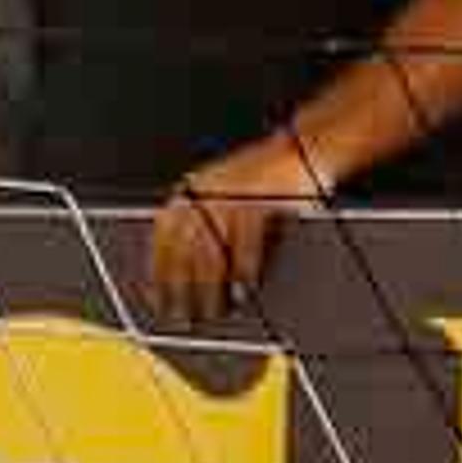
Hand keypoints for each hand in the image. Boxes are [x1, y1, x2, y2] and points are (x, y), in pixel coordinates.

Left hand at [149, 132, 329, 329]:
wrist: (305, 146)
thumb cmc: (267, 179)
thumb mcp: (225, 195)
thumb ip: (204, 224)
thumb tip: (184, 273)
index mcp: (192, 189)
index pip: (163, 237)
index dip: (158, 271)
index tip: (156, 298)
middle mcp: (206, 189)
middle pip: (183, 248)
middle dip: (180, 287)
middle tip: (181, 316)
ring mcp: (232, 193)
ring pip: (211, 250)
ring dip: (210, 286)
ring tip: (212, 312)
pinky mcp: (260, 198)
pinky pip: (246, 244)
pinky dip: (243, 271)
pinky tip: (242, 291)